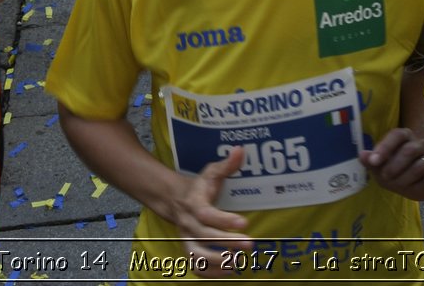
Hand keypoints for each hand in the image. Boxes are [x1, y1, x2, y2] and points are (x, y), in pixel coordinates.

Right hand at [163, 147, 254, 276]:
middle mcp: (188, 223)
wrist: (173, 199)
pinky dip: (211, 272)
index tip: (244, 222)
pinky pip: (196, 266)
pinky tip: (230, 270)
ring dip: (218, 261)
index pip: (207, 214)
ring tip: (239, 262)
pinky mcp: (188, 250)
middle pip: (204, 236)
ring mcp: (186, 239)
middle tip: (250, 244)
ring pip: (197, 255)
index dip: (224, 219)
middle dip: (227, 242)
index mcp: (194, 203)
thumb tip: (241, 149)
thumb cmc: (200, 186)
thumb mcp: (211, 172)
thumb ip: (227, 165)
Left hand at [359, 127, 423, 200]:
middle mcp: (420, 143)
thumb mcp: (380, 168)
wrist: (416, 185)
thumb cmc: (395, 172)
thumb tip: (362, 155)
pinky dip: (419, 185)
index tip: (374, 161)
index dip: (385, 147)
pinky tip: (414, 187)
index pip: (396, 135)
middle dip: (394, 166)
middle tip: (385, 177)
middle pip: (409, 150)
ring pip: (420, 165)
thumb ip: (372, 162)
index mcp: (404, 137)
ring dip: (405, 179)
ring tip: (398, 185)